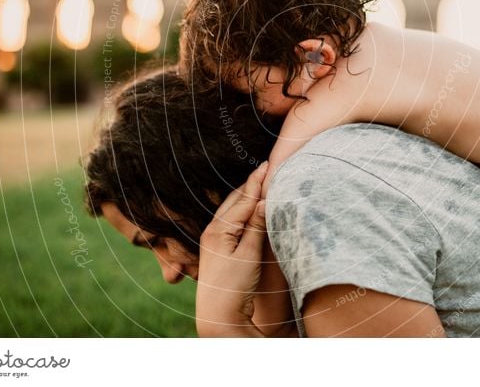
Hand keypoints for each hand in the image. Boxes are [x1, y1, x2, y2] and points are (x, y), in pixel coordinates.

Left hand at [196, 162, 268, 336]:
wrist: (218, 315)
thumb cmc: (233, 286)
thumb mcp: (249, 254)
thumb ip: (256, 226)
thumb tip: (265, 201)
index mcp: (219, 229)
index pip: (243, 200)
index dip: (257, 182)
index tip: (267, 165)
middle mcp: (212, 230)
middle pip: (235, 200)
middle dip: (250, 185)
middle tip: (265, 169)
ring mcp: (212, 239)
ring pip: (232, 210)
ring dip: (246, 197)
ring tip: (260, 183)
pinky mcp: (217, 248)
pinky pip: (231, 221)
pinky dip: (243, 211)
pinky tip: (251, 210)